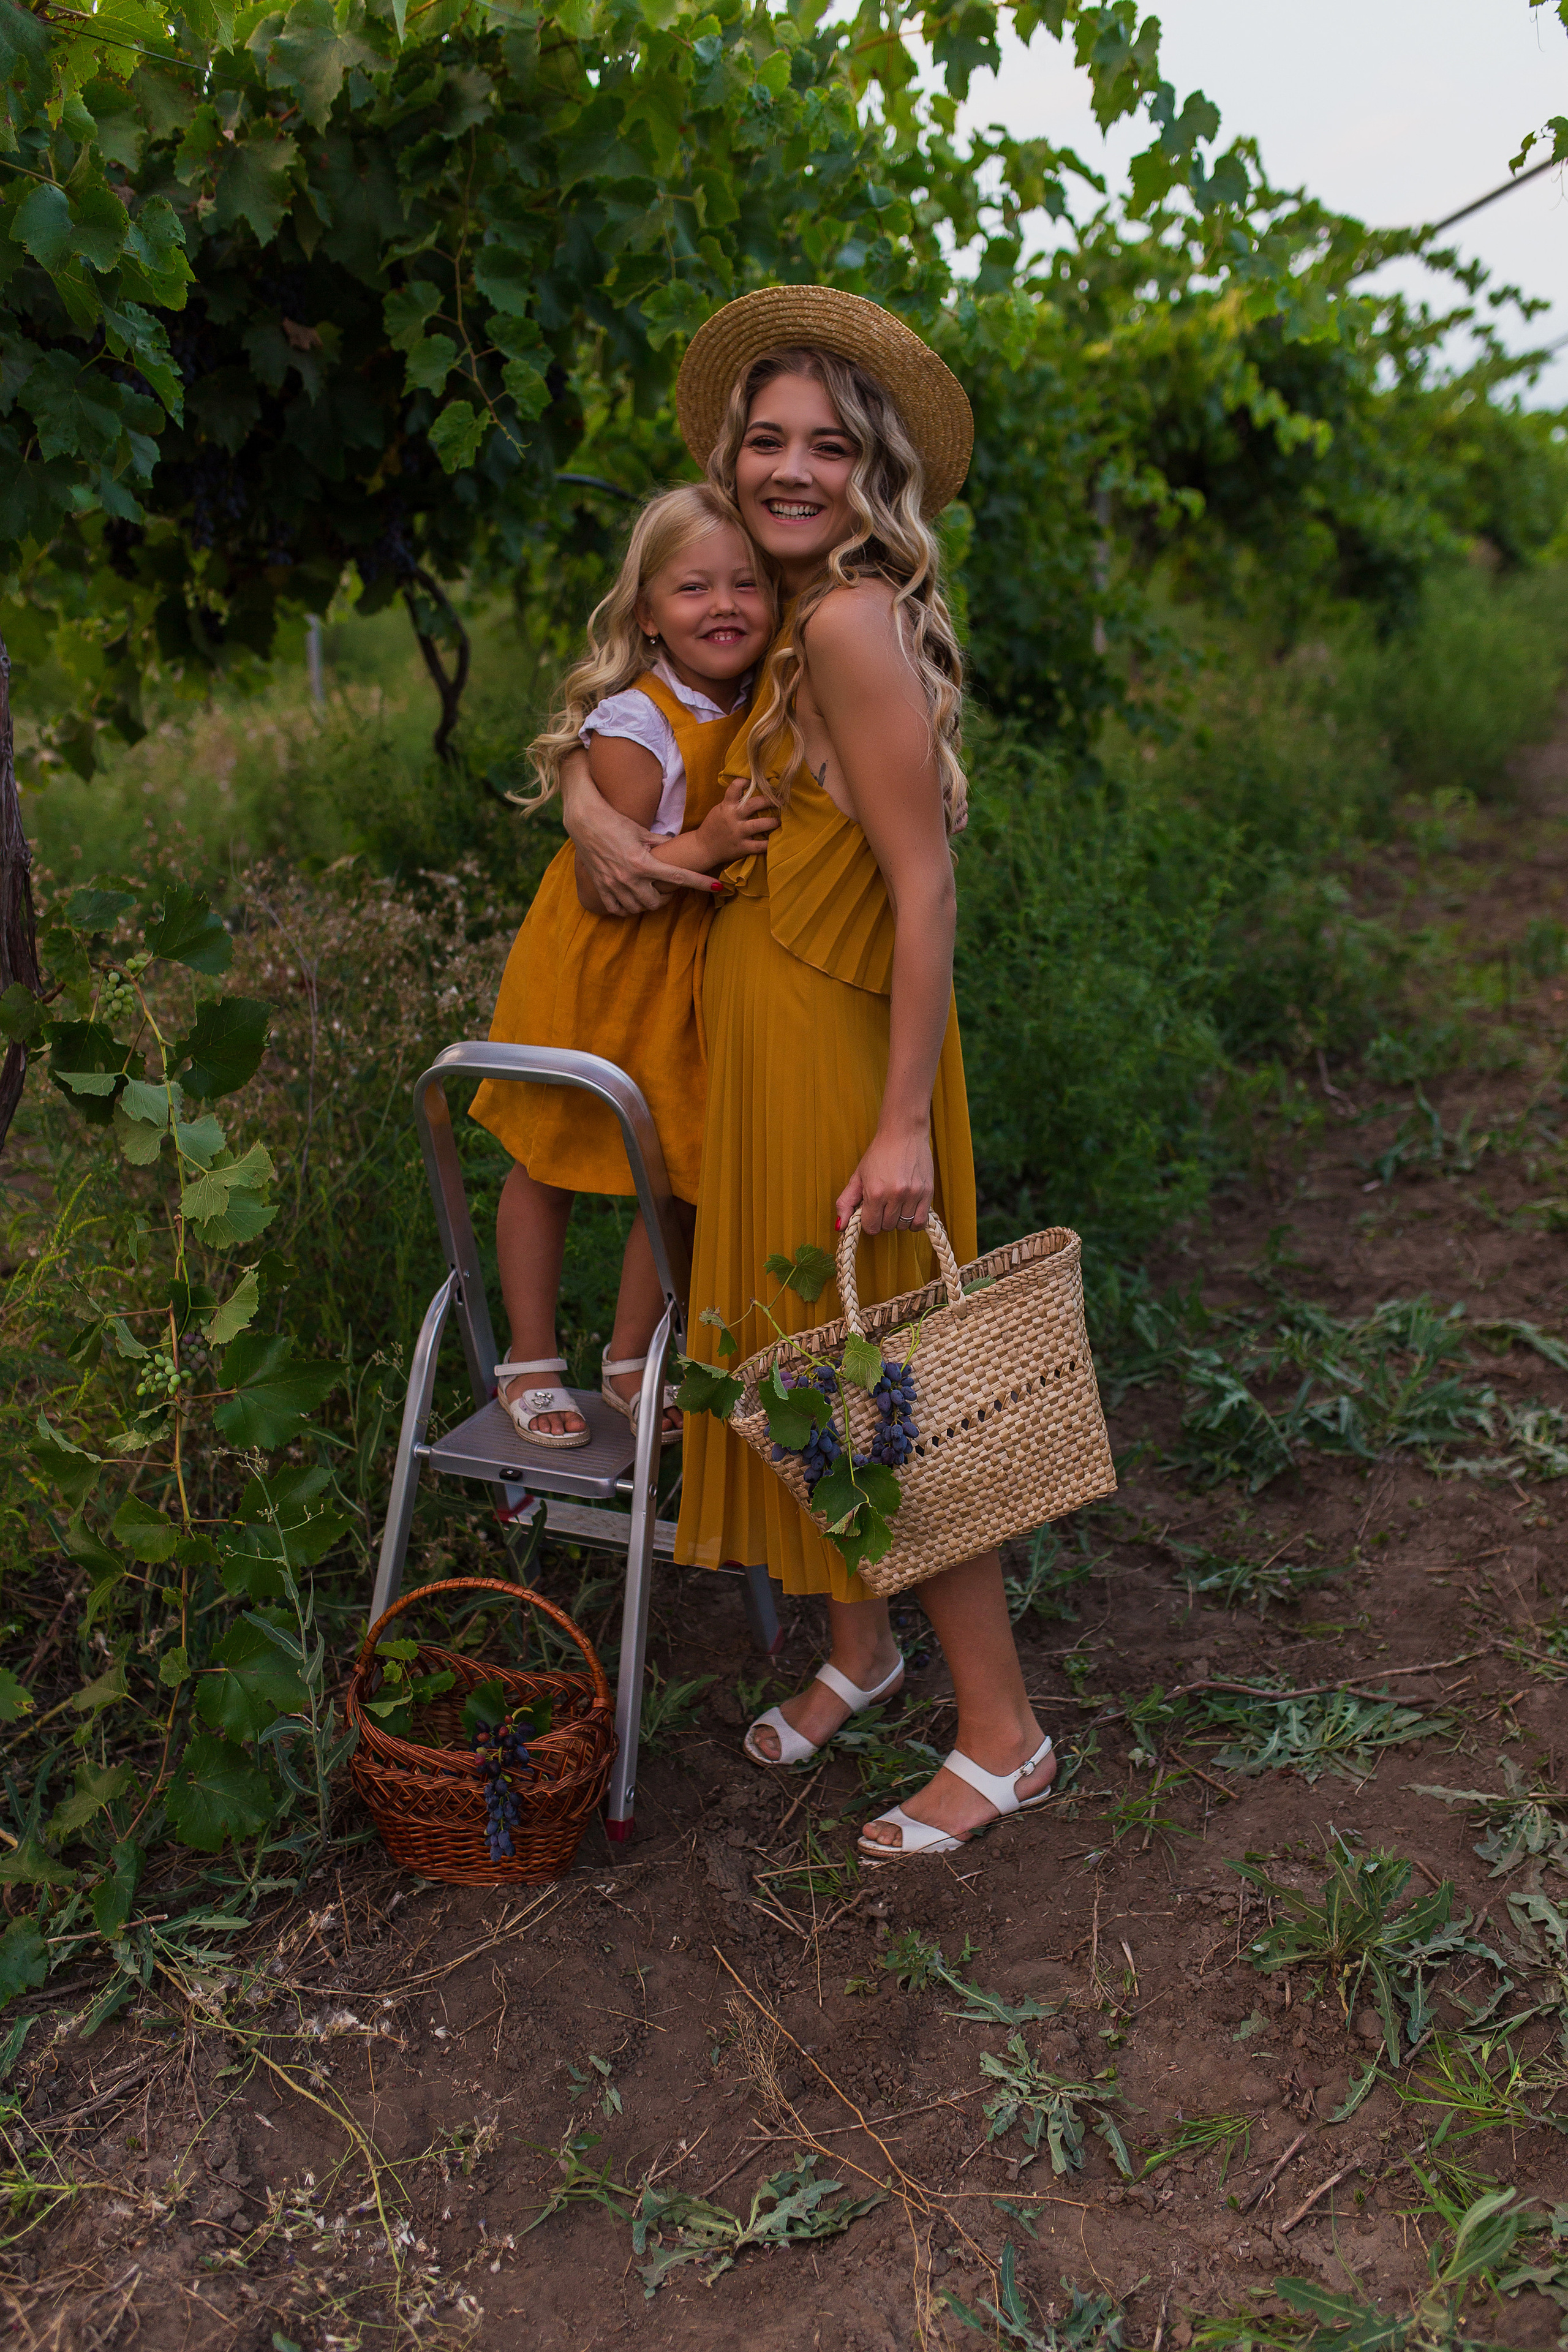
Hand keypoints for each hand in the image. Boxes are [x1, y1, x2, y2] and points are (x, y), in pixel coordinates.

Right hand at [559, 747, 717, 915]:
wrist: (584, 820)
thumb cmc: (615, 821)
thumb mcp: (641, 831)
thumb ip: (660, 844)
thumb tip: (676, 846)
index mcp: (643, 862)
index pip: (679, 877)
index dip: (700, 883)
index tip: (717, 886)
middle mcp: (629, 877)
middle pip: (657, 902)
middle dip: (666, 898)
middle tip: (667, 888)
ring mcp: (613, 885)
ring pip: (638, 908)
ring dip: (647, 904)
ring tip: (649, 892)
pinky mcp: (601, 887)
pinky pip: (617, 909)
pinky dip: (627, 908)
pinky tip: (631, 899)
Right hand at [696, 778, 779, 867]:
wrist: (703, 848)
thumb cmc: (714, 826)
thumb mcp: (720, 809)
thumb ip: (733, 802)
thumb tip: (751, 789)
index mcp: (726, 806)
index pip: (735, 787)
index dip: (746, 781)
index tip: (758, 780)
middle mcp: (733, 817)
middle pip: (753, 804)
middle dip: (769, 800)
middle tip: (780, 800)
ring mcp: (738, 833)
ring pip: (759, 825)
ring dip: (772, 822)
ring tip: (779, 821)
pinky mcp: (741, 847)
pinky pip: (759, 846)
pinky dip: (769, 844)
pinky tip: (775, 840)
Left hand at [835, 1124, 934, 1236]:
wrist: (904, 1133)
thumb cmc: (879, 1153)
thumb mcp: (858, 1176)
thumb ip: (846, 1202)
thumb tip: (839, 1226)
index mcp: (875, 1192)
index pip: (871, 1226)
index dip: (869, 1222)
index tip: (871, 1212)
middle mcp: (895, 1194)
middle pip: (887, 1227)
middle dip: (882, 1219)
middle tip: (883, 1205)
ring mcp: (913, 1194)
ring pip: (903, 1225)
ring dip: (898, 1219)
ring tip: (896, 1204)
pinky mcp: (927, 1192)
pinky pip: (920, 1222)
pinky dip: (913, 1221)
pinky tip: (908, 1210)